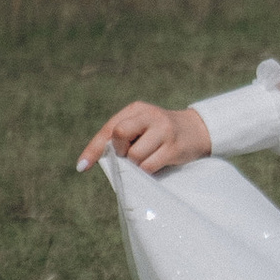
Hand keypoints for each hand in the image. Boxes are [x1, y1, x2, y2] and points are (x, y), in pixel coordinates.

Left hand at [77, 101, 211, 175]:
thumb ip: (122, 137)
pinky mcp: (173, 147)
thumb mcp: (142, 126)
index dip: (93, 149)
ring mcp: (163, 130)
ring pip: (134, 155)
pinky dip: (147, 171)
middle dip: (121, 151)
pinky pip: (148, 166)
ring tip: (148, 158)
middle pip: (119, 134)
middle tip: (132, 155)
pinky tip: (156, 164)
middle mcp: (150, 115)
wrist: (198, 130)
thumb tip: (98, 160)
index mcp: (137, 108)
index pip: (109, 128)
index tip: (81, 167)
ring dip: (136, 165)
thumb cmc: (161, 132)